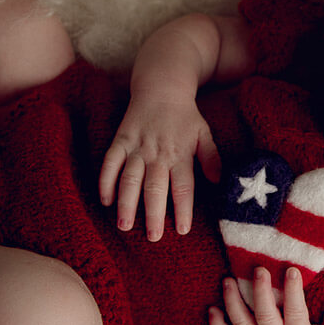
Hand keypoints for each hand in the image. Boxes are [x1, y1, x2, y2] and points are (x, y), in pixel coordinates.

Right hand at [98, 96, 220, 240]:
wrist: (161, 87)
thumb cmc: (185, 116)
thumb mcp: (204, 134)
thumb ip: (211, 158)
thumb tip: (218, 181)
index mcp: (181, 154)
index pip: (183, 186)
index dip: (183, 209)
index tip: (182, 230)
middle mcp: (158, 153)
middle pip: (155, 188)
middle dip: (153, 214)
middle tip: (152, 237)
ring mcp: (137, 147)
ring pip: (130, 178)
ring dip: (126, 203)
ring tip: (125, 226)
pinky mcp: (120, 140)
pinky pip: (109, 163)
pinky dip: (106, 181)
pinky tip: (105, 200)